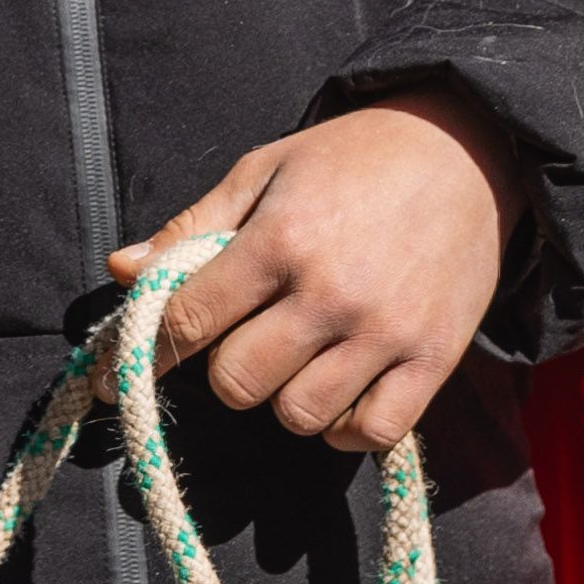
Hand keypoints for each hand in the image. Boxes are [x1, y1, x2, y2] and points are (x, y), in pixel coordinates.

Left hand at [120, 91, 522, 455]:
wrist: (467, 150)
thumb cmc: (353, 159)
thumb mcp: (264, 171)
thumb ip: (192, 228)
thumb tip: (121, 271)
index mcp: (280, 238)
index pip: (188, 321)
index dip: (142, 353)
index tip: (116, 374)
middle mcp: (331, 292)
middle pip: (237, 383)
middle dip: (226, 368)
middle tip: (247, 337)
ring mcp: (385, 332)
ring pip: (299, 416)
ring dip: (285, 395)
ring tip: (300, 356)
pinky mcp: (433, 360)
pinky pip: (368, 432)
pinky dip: (345, 423)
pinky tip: (342, 385)